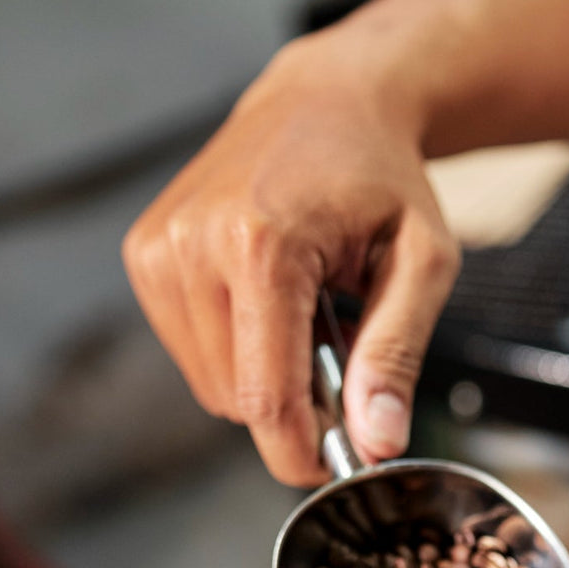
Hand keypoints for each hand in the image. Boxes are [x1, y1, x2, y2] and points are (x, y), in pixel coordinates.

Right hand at [123, 33, 458, 485]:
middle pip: (236, 400)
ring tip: (305, 315)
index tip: (333, 467)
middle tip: (340, 354)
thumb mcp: (423, 263)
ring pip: (210, 385)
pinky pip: (191, 352)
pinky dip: (236, 350)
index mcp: (261, 246)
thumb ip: (396, 356)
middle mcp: (194, 245)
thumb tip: (376, 442)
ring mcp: (159, 249)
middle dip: (292, 404)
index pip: (265, 397)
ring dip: (263, 376)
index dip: (299, 452)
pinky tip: (268, 303)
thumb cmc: (383, 178)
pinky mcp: (145, 255)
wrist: (328, 100)